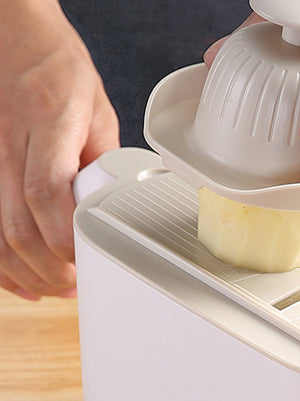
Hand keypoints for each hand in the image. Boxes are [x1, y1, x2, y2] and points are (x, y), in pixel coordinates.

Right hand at [0, 0, 119, 299]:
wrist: (13, 36)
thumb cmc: (58, 68)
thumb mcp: (98, 111)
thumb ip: (103, 160)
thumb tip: (112, 206)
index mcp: (49, 126)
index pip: (48, 194)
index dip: (66, 238)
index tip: (88, 263)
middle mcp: (11, 146)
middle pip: (19, 225)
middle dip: (50, 269)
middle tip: (77, 287)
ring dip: (25, 273)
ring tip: (55, 289)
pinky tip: (20, 280)